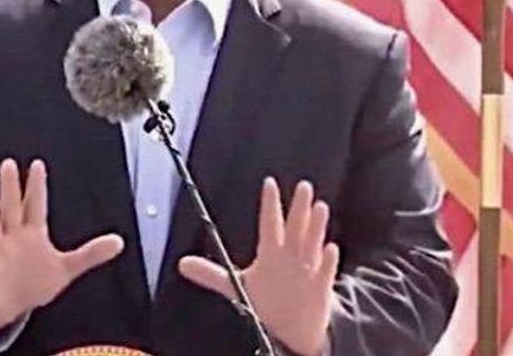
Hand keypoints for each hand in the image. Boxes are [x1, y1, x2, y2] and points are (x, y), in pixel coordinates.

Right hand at [0, 159, 123, 336]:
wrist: (9, 308)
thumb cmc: (35, 282)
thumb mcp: (66, 269)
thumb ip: (91, 255)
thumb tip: (119, 242)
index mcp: (33, 235)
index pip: (36, 206)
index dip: (38, 187)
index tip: (38, 165)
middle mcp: (12, 237)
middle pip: (11, 208)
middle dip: (11, 188)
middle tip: (9, 164)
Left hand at [179, 178, 337, 355]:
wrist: (293, 329)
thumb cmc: (269, 301)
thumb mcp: (237, 286)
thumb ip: (211, 274)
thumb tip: (181, 264)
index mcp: (271, 252)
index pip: (270, 223)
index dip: (269, 203)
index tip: (269, 182)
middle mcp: (291, 256)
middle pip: (295, 227)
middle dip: (299, 208)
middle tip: (303, 186)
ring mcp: (307, 270)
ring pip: (312, 244)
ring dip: (316, 227)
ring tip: (320, 207)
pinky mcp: (319, 289)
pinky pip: (324, 273)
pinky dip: (327, 261)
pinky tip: (331, 248)